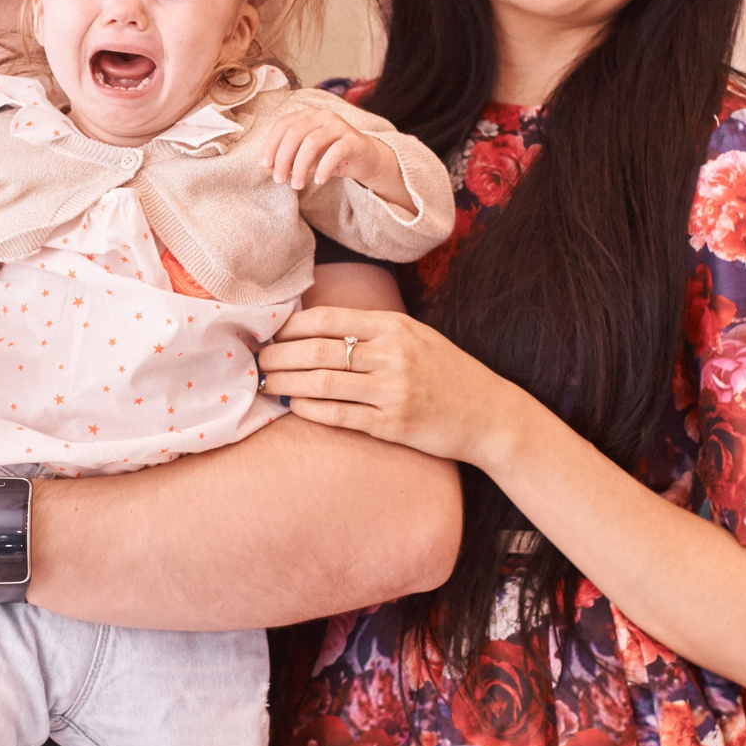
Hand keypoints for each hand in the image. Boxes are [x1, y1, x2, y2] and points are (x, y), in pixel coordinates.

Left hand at [257, 304, 528, 466]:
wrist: (488, 414)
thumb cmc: (447, 373)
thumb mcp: (416, 336)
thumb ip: (373, 329)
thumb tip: (317, 327)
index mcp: (394, 327)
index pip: (328, 320)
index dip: (290, 326)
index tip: (269, 332)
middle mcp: (392, 355)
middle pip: (317, 351)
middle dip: (278, 355)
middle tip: (256, 360)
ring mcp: (393, 391)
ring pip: (322, 383)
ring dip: (286, 383)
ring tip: (266, 383)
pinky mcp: (393, 425)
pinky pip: (339, 416)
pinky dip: (310, 410)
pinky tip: (294, 406)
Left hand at [258, 109, 411, 209]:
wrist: (365, 158)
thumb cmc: (330, 156)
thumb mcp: (306, 157)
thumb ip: (289, 158)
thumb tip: (269, 167)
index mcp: (307, 115)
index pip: (283, 124)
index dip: (271, 145)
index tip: (265, 165)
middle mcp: (322, 115)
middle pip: (295, 133)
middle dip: (283, 158)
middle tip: (279, 180)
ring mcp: (339, 125)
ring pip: (312, 142)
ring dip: (301, 166)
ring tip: (297, 185)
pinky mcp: (354, 140)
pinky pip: (335, 151)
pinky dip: (324, 167)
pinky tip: (319, 181)